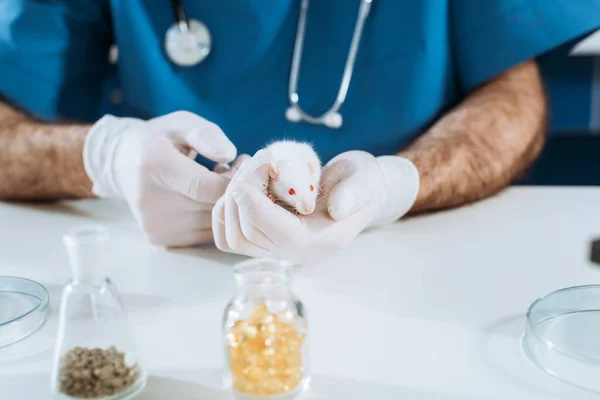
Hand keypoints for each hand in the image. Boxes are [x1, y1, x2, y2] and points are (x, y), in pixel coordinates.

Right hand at [84, 111, 237, 246]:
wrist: (123, 162)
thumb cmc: (161, 140)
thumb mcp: (183, 124)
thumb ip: (208, 136)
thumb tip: (229, 155)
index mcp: (153, 165)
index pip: (205, 186)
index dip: (233, 180)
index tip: (242, 166)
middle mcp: (148, 199)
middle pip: (209, 206)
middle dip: (232, 191)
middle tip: (236, 171)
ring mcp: (152, 223)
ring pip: (210, 223)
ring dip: (224, 205)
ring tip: (218, 182)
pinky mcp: (158, 238)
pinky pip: (202, 234)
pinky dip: (212, 218)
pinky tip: (205, 199)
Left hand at [212, 150, 418, 261]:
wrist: (356, 192)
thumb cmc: (360, 182)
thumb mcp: (365, 181)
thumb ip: (355, 193)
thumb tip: (338, 209)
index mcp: (323, 237)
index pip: (283, 233)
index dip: (257, 207)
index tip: (246, 177)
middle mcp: (298, 250)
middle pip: (251, 236)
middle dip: (241, 195)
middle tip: (253, 162)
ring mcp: (279, 248)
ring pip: (236, 240)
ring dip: (230, 204)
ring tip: (245, 174)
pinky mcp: (266, 240)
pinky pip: (231, 239)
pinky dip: (225, 215)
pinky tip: (236, 191)